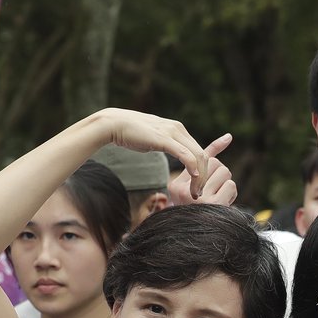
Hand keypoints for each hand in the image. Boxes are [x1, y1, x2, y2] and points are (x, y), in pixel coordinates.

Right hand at [97, 109, 214, 198]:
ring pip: (197, 156)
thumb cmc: (130, 133)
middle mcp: (178, 129)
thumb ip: (165, 143)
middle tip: (198, 193)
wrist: (114, 124)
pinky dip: (192, 168)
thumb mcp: (154, 138)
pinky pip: (185, 155)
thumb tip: (169, 150)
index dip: (203, 171)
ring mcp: (172, 132)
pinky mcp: (164, 139)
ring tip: (194, 192)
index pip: (199, 151)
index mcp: (178, 129)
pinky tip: (193, 179)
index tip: (197, 187)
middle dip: (204, 177)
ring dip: (200, 177)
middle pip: (202, 155)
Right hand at [167, 134, 236, 205]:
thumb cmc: (200, 209)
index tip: (228, 138)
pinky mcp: (212, 204)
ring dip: (227, 182)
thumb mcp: (194, 187)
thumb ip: (205, 163)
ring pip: (224, 171)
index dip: (214, 148)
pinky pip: (230, 185)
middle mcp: (183, 190)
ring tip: (221, 196)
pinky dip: (232, 193)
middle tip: (217, 189)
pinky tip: (225, 202)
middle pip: (213, 162)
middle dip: (220, 172)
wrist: (202, 242)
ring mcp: (197, 198)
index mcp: (175, 185)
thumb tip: (229, 136)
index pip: (195, 159)